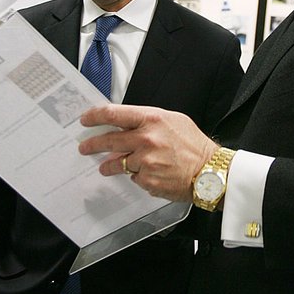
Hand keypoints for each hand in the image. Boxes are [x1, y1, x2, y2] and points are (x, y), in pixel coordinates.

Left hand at [78, 104, 217, 200]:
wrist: (210, 171)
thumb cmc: (193, 144)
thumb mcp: (172, 121)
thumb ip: (147, 122)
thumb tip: (124, 126)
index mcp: (152, 119)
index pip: (114, 114)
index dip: (95, 116)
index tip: (85, 120)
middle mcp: (146, 139)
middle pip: (108, 140)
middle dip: (92, 144)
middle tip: (84, 147)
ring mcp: (145, 161)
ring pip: (117, 163)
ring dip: (109, 165)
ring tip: (105, 167)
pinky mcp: (147, 179)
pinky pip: (133, 177)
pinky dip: (136, 176)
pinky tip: (148, 173)